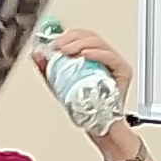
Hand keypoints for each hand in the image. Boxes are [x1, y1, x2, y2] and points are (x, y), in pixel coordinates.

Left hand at [39, 24, 147, 160]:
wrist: (98, 125)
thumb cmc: (85, 106)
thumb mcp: (59, 85)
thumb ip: (48, 70)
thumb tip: (36, 54)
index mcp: (91, 56)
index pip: (80, 37)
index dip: (66, 35)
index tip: (53, 41)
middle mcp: (104, 56)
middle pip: (89, 36)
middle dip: (71, 38)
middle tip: (58, 46)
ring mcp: (114, 62)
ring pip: (99, 43)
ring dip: (81, 44)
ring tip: (68, 50)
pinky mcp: (123, 70)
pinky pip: (111, 57)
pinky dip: (97, 54)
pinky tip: (85, 55)